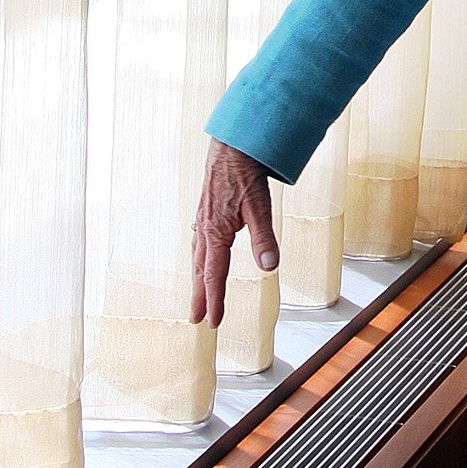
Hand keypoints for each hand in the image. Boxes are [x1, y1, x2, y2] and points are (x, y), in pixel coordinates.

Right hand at [190, 138, 280, 327]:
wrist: (232, 145)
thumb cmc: (245, 174)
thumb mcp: (260, 206)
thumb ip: (264, 238)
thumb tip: (270, 267)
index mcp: (216, 233)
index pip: (214, 275)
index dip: (215, 300)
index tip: (213, 322)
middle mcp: (205, 229)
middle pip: (200, 270)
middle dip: (200, 296)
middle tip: (196, 320)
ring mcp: (204, 220)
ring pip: (198, 257)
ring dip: (197, 279)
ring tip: (197, 296)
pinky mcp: (207, 211)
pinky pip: (199, 242)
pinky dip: (198, 258)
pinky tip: (202, 258)